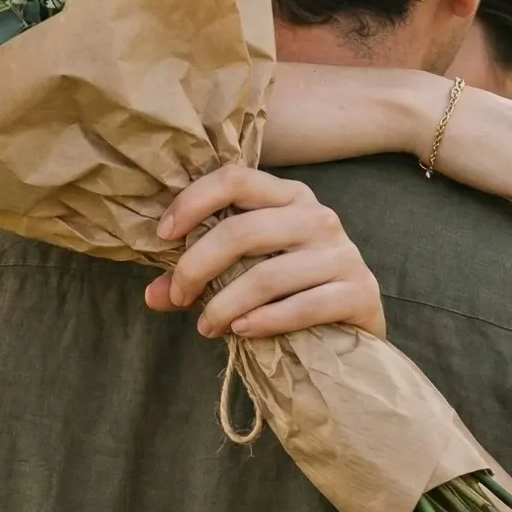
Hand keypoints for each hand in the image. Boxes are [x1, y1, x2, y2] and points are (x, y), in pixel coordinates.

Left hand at [145, 165, 385, 339]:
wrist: (355, 329)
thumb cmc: (292, 291)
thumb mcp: (246, 272)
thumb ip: (200, 277)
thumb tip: (153, 294)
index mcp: (289, 197)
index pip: (234, 179)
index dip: (192, 202)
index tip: (163, 236)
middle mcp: (318, 216)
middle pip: (242, 231)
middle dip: (198, 267)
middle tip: (179, 297)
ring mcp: (343, 254)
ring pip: (267, 275)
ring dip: (225, 305)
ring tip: (206, 326)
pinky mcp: (359, 292)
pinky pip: (302, 307)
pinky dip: (264, 322)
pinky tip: (241, 332)